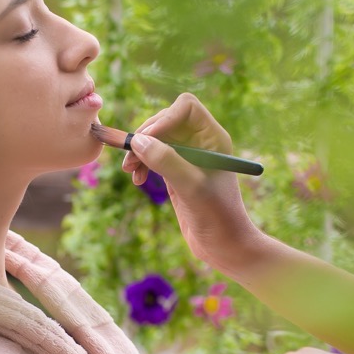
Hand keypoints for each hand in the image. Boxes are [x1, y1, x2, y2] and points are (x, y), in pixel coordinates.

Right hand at [119, 93, 261, 276]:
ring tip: (130, 171)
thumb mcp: (191, 187)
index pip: (186, 107)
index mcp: (213, 138)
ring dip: (139, 150)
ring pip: (156, 138)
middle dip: (146, 135)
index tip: (149, 140)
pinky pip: (153, 156)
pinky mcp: (176, 171)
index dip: (164, 118)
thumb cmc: (217, 215)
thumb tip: (138, 140)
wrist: (224, 246)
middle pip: (166, 120)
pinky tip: (137, 179)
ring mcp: (187, 157)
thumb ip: (166, 161)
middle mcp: (201, 142)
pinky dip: (141, 163)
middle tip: (131, 158)